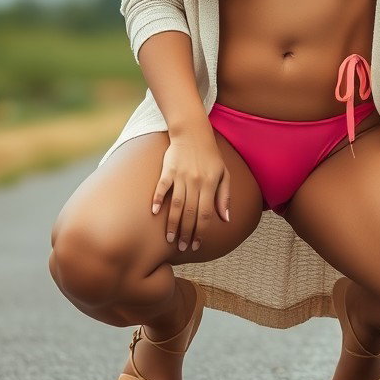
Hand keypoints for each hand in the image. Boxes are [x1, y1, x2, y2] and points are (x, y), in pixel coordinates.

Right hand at [151, 121, 229, 252]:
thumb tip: (225, 219)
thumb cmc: (210, 155)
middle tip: (182, 247)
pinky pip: (162, 187)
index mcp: (209, 184)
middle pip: (190, 213)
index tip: (196, 245)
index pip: (205, 214)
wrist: (193, 132)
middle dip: (186, 233)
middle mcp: (195, 181)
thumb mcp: (223, 173)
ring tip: (170, 239)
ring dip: (172, 223)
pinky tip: (154, 212)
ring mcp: (181, 175)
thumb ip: (224, 196)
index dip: (201, 232)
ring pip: (176, 204)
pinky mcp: (168, 169)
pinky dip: (157, 199)